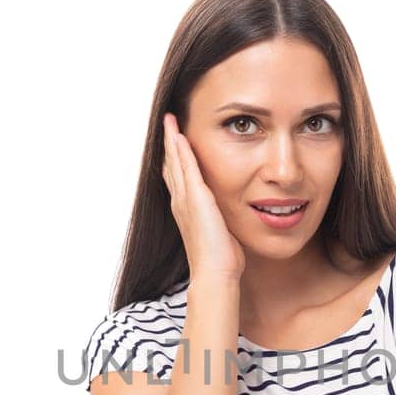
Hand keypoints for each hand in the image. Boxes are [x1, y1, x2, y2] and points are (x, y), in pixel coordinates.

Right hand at [162, 112, 244, 281]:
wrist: (215, 274)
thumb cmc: (221, 261)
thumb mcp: (221, 234)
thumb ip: (221, 221)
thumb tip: (229, 218)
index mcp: (187, 211)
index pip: (178, 178)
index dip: (174, 159)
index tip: (174, 141)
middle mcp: (181, 203)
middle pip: (171, 166)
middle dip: (168, 144)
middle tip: (166, 122)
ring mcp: (186, 200)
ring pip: (175, 163)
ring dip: (171, 140)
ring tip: (169, 120)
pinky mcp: (195, 198)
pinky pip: (186, 168)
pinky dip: (181, 150)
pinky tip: (179, 134)